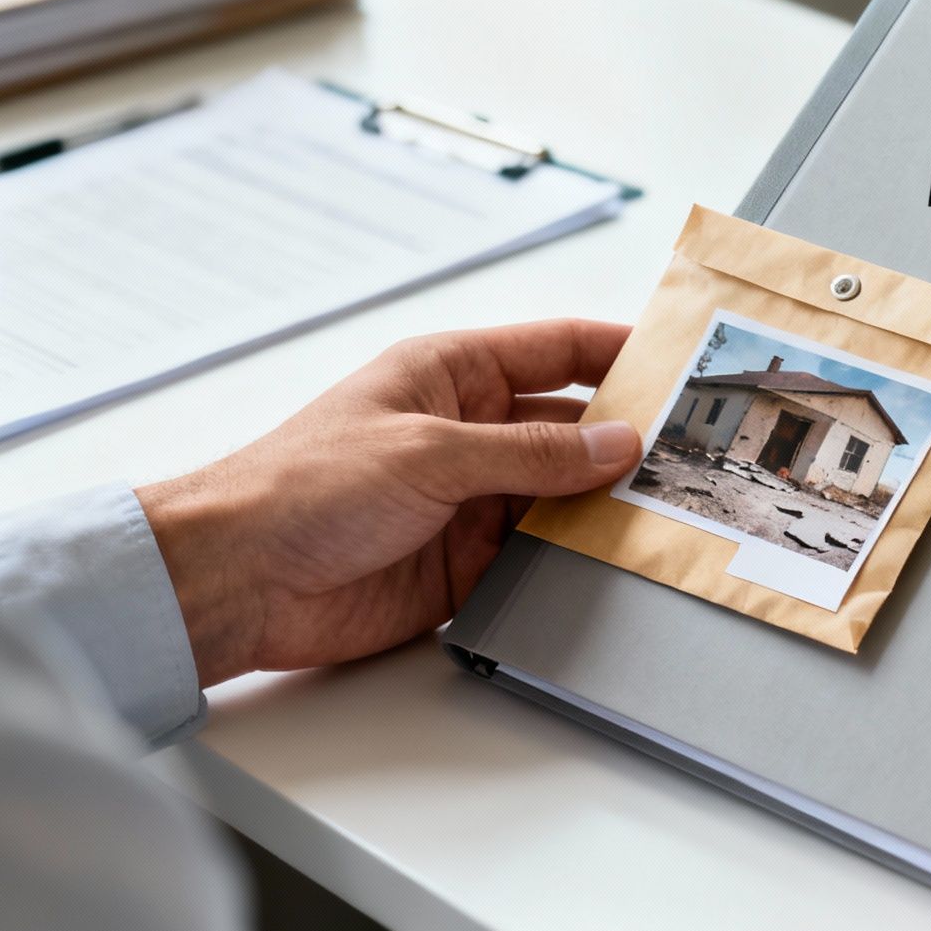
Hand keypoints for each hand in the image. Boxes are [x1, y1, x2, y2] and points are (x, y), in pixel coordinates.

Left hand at [135, 320, 641, 686]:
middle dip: (626, 441)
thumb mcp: (431, 452)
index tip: (682, 364)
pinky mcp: (462, 564)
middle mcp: (465, 432)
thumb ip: (533, 453)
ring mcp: (467, 500)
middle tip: (694, 454)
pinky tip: (611, 567)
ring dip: (603, 509)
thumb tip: (615, 442)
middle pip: (570, 429)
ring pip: (561, 499)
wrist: (235, 580)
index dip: (619, 353)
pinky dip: (571, 564)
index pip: (557, 350)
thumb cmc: (300, 487)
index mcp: (451, 375)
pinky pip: (535, 559)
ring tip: (668, 515)